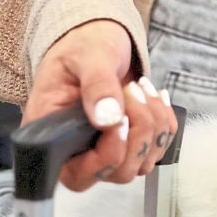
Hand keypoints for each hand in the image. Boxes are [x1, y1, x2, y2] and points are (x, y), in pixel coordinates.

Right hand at [25, 19, 176, 190]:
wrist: (96, 42)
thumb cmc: (81, 47)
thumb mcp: (86, 56)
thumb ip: (97, 85)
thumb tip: (107, 118)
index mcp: (52, 137)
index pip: (77, 175)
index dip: (106, 156)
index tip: (121, 121)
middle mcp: (77, 153)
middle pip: (118, 173)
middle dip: (137, 133)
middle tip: (132, 91)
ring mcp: (106, 152)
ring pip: (143, 163)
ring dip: (153, 124)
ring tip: (141, 87)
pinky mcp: (130, 146)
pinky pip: (159, 148)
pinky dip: (164, 122)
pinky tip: (153, 96)